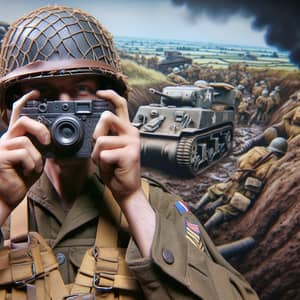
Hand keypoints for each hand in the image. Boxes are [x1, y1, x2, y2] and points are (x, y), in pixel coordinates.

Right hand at [0, 91, 49, 223]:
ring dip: (36, 158)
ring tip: (32, 168)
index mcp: (14, 138)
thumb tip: (49, 138)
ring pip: (26, 142)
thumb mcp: (34, 160)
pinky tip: (27, 172)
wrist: (7, 197)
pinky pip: (24, 154)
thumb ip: (38, 147)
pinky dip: (32, 165)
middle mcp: (5, 139)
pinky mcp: (0, 157)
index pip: (17, 113)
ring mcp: (0, 147)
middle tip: (47, 141)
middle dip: (39, 129)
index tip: (36, 92)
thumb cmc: (20, 178)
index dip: (25, 101)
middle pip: (22, 120)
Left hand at [91, 90, 141, 201]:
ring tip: (107, 162)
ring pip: (101, 140)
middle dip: (96, 134)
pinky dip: (101, 163)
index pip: (120, 105)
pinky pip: (104, 154)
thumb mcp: (108, 148)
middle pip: (106, 118)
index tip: (99, 93)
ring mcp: (132, 142)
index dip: (110, 95)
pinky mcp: (130, 154)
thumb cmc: (116, 168)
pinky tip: (112, 167)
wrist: (125, 188)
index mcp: (126, 129)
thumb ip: (104, 133)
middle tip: (102, 150)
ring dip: (97, 155)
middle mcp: (132, 132)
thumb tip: (97, 123)